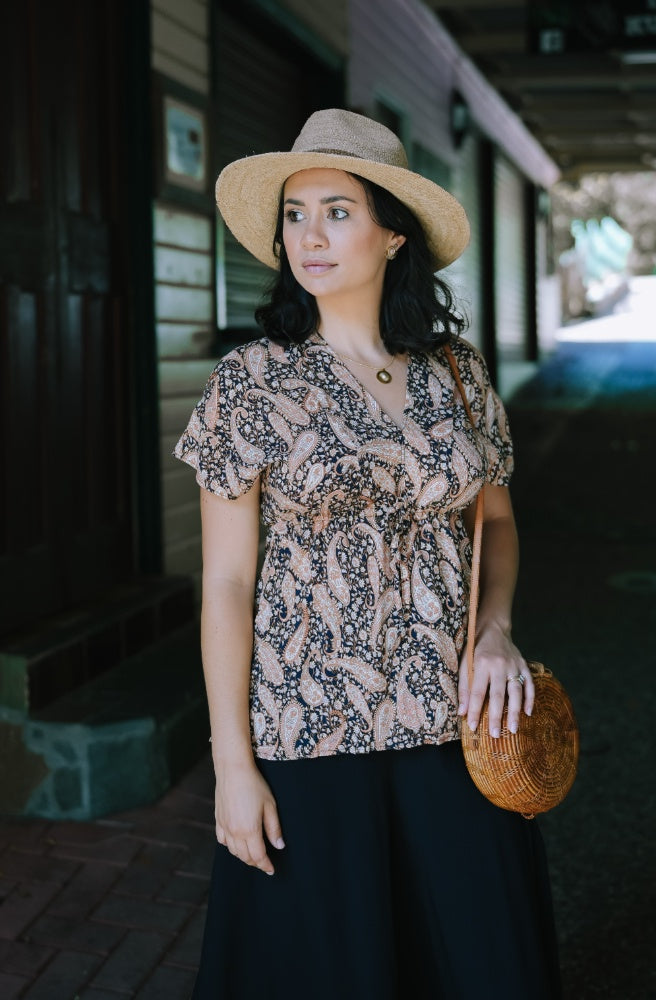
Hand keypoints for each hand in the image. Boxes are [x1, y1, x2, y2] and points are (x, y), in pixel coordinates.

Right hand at [214, 760, 284, 874]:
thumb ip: (274, 828)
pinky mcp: (218, 820)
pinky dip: (231, 846)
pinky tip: (237, 843)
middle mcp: (235, 832)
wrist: (233, 770)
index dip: (265, 865)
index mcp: (250, 830)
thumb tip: (279, 846)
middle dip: (256, 863)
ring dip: (243, 856)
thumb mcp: (270, 805)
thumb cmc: (254, 785)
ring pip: (233, 851)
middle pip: (245, 857)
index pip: (258, 856)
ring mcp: (224, 826)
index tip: (271, 870)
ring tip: (253, 854)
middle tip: (264, 863)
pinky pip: (223, 840)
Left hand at [457, 622, 534, 737]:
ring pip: (516, 691)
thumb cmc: (475, 649)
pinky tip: (528, 713)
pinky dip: (530, 699)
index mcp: (481, 664)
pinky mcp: (524, 665)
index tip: (473, 727)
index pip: (477, 692)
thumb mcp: (464, 664)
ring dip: (515, 712)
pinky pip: (530, 684)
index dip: (474, 710)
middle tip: (495, 735)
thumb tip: (461, 712)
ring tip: (513, 729)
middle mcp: (499, 665)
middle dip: (496, 716)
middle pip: (498, 695)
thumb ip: (463, 687)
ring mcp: (514, 665)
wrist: (493, 628)